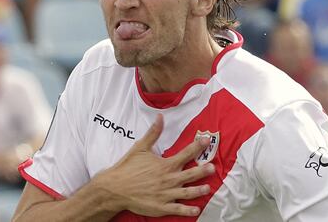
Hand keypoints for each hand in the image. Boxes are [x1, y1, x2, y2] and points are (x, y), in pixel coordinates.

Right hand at [93, 114, 214, 216]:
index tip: (206, 140)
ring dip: (199, 190)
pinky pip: (178, 209)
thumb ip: (153, 133)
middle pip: (190, 174)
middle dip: (203, 170)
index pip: (186, 153)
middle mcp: (168, 179)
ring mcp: (166, 194)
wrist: (115, 188)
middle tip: (213, 167)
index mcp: (165, 165)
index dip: (197, 146)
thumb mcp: (141, 148)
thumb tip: (160, 117)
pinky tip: (196, 210)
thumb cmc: (127, 167)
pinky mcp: (161, 207)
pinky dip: (188, 210)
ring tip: (208, 188)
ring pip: (187, 192)